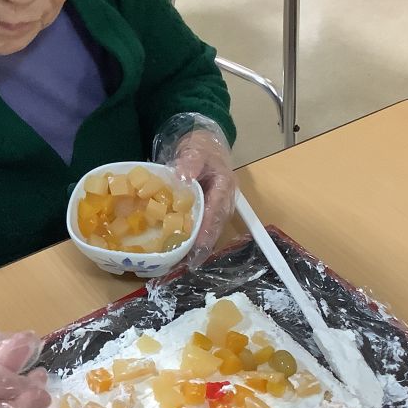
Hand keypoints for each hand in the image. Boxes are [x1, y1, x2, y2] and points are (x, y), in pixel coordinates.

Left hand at [153, 114, 237, 268]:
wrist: (206, 144)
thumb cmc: (202, 147)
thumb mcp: (195, 150)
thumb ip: (190, 162)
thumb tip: (182, 177)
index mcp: (224, 185)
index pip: (217, 211)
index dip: (208, 229)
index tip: (199, 244)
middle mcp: (225, 199)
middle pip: (216, 226)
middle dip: (205, 245)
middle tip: (191, 262)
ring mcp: (218, 206)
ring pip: (212, 229)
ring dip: (201, 246)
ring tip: (186, 262)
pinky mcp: (210, 210)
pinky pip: (205, 227)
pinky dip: (197, 239)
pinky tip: (184, 251)